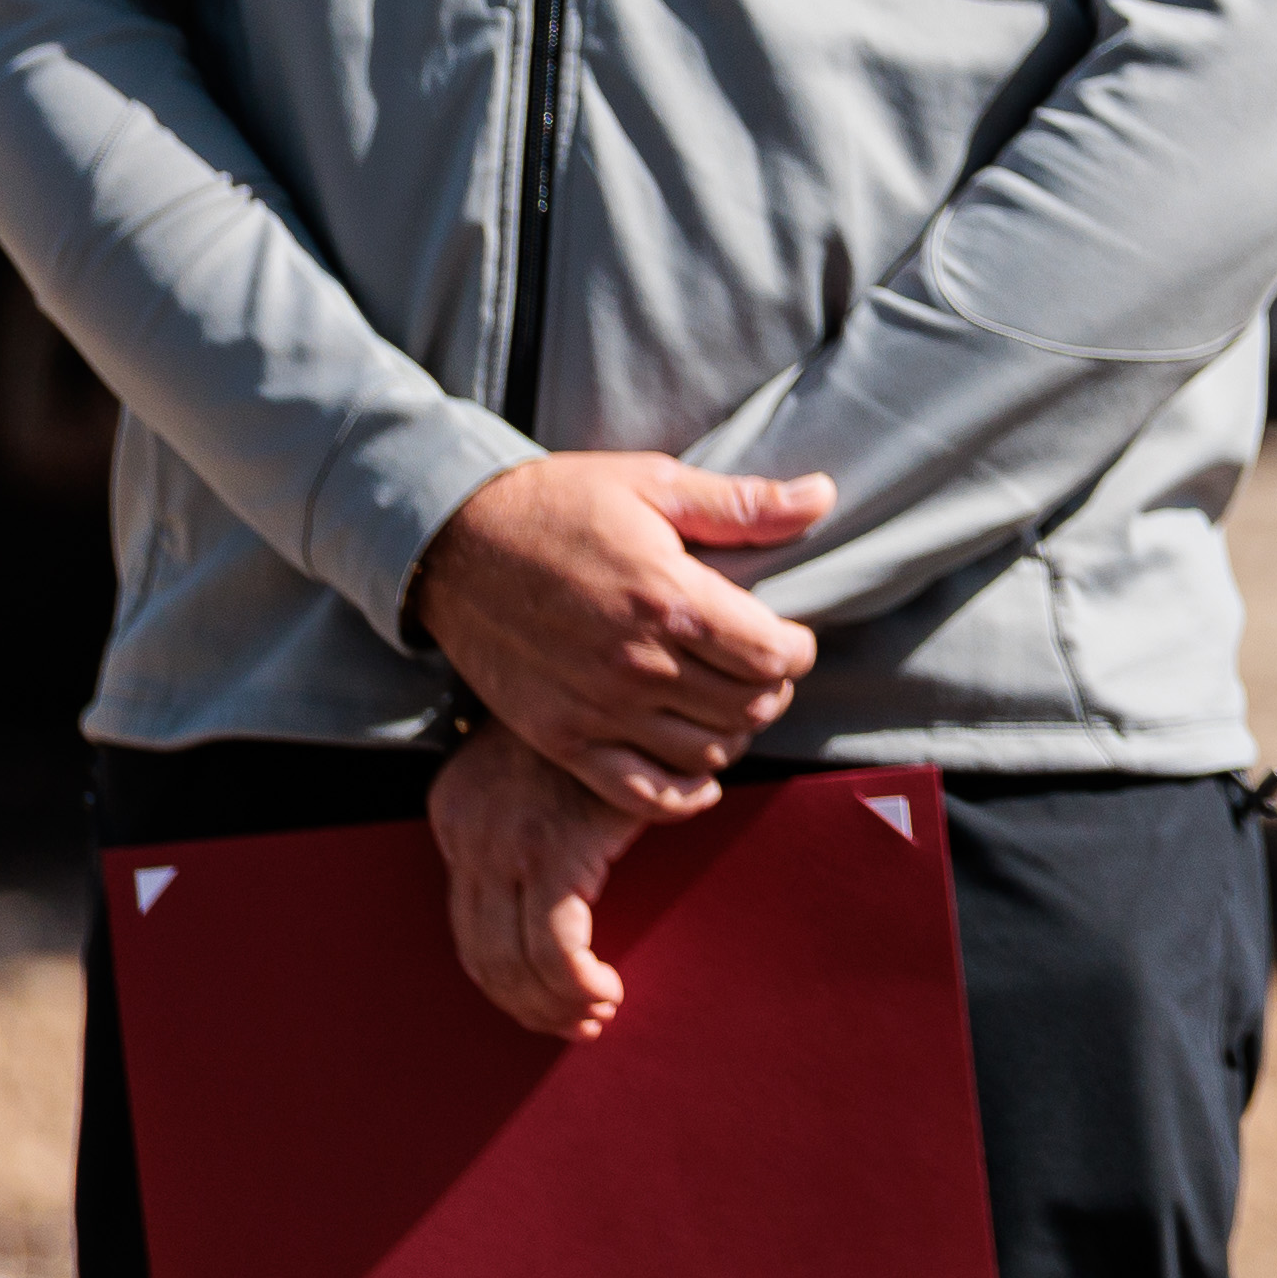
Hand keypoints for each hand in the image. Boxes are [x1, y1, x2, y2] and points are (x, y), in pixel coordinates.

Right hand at [404, 452, 834, 812]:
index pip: (772, 656)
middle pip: (747, 707)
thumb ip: (742, 506)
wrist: (453, 542)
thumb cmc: (558, 503)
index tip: (788, 636)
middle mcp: (636, 663)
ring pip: (706, 752)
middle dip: (771, 689)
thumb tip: (823, 495)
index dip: (796, 650)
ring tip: (726, 701)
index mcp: (668, 599)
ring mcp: (596, 709)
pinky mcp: (560, 738)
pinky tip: (698, 769)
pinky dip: (683, 793)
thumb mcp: (653, 484)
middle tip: (759, 666)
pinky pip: (640, 794)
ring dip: (733, 733)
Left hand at [431, 720, 647, 1039]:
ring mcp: (507, 846)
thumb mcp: (543, 770)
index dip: (508, 982)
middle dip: (529, 1005)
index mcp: (456, 815)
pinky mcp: (555, 853)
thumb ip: (529, 822)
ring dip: (556, 1004)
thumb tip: (548, 890)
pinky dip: (576, 984)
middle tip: (578, 1024)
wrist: (634, 672)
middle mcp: (468, 834)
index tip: (553, 1001)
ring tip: (596, 1014)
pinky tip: (605, 992)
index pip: (468, 928)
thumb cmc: (605, 724)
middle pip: (482, 955)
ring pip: (514, 962)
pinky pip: (556, 949)